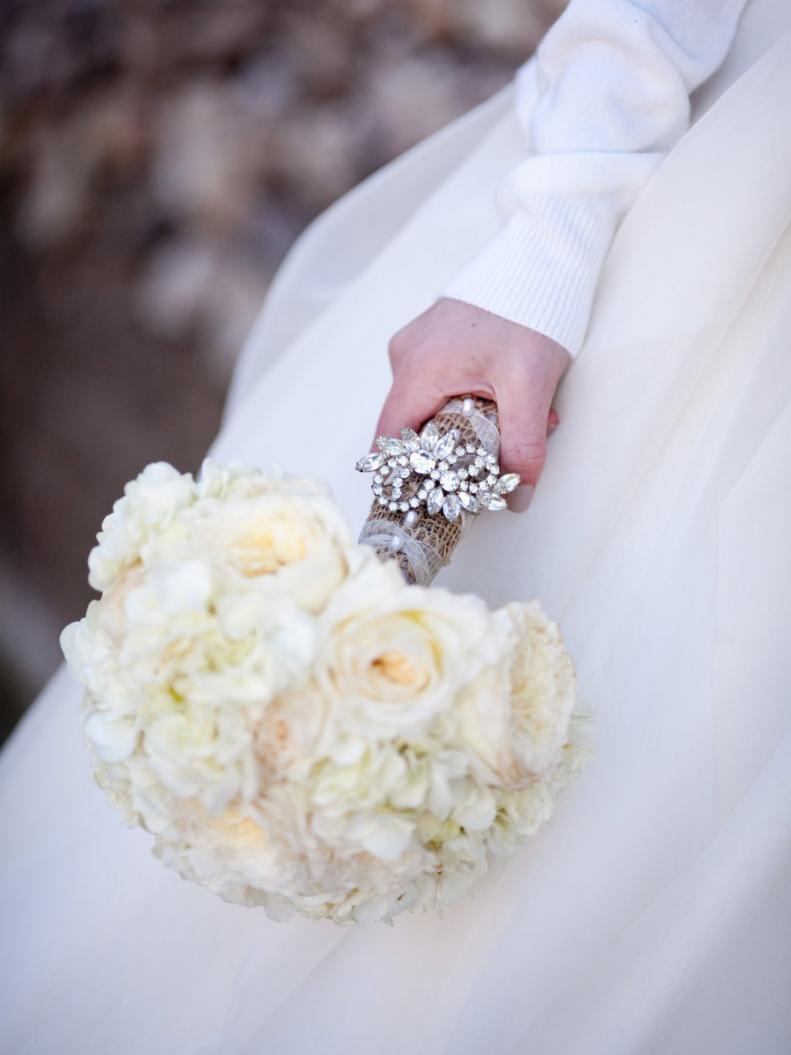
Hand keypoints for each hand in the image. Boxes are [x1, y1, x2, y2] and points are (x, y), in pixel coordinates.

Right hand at [373, 298, 570, 510]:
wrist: (542, 259)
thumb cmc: (530, 313)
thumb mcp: (530, 388)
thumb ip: (523, 447)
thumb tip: (516, 497)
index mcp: (418, 370)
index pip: (391, 441)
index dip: (406, 475)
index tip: (432, 498)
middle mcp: (406, 357)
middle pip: (413, 427)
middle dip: (455, 450)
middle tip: (498, 457)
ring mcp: (417, 345)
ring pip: (430, 406)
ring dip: (469, 423)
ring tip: (516, 417)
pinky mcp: (433, 339)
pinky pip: (439, 383)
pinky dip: (469, 398)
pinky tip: (507, 395)